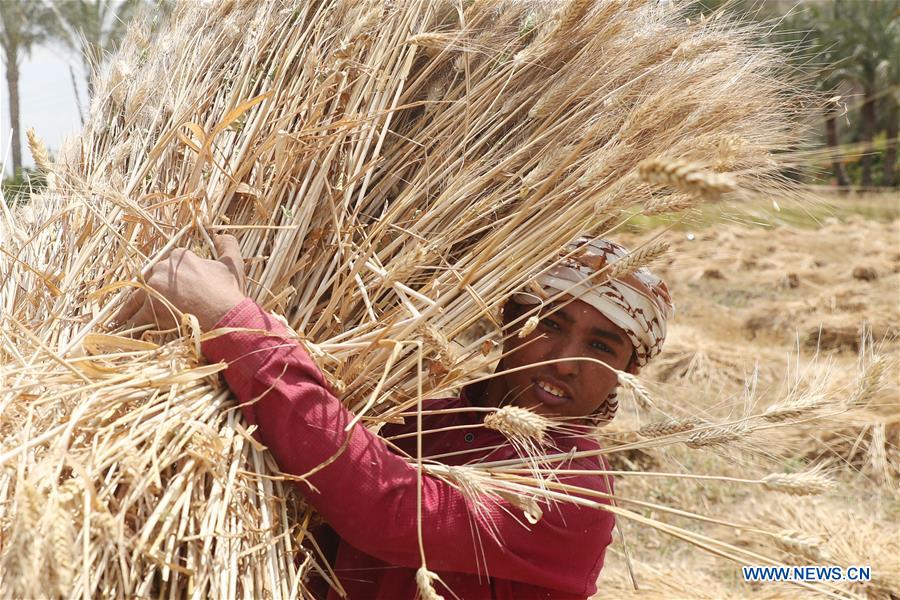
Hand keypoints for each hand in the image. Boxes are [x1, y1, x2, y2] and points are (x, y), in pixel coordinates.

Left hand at [113, 234, 246, 330]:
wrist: (226, 316)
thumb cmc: (229, 292)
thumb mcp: (233, 264)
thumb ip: (228, 245)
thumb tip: (220, 235)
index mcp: (179, 256)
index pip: (167, 267)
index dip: (170, 281)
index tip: (172, 291)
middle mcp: (162, 268)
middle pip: (149, 281)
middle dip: (149, 293)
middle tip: (149, 306)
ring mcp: (154, 288)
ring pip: (136, 299)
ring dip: (129, 311)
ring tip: (123, 320)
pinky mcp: (149, 309)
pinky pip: (135, 319)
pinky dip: (130, 327)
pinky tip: (127, 334)